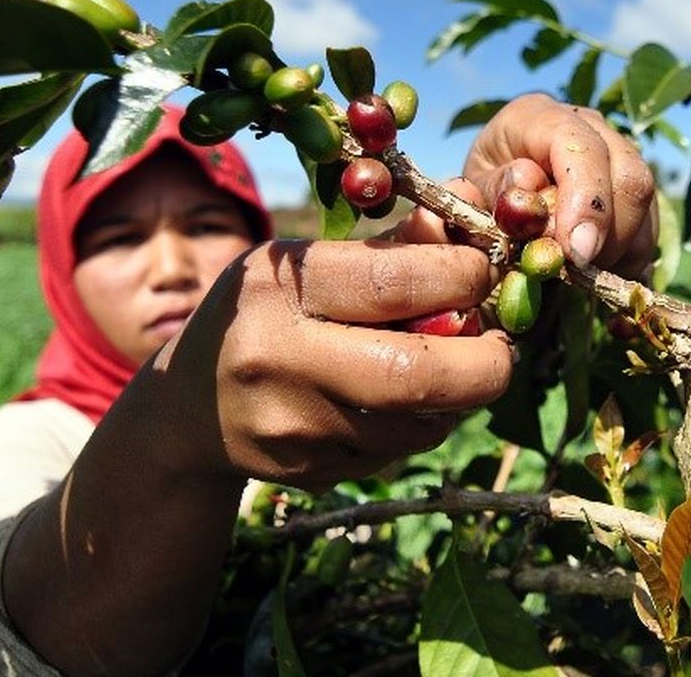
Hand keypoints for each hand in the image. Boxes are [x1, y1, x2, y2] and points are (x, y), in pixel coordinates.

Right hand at [147, 238, 512, 491]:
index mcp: (279, 290)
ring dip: (460, 396)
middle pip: (414, 372)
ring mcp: (293, 428)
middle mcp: (279, 361)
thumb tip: (473, 215)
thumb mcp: (306, 265)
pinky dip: (425, 423)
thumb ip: (389, 249)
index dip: (460, 277)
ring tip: (461, 365)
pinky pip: (399, 451)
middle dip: (484, 360)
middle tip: (502, 344)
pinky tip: (413, 401)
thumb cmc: (264, 315)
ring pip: (417, 423)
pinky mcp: (311, 474)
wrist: (188, 412)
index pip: (393, 283)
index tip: (483, 273)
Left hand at [397, 94, 656, 278]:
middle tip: (579, 271)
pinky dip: (630, 261)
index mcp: (540, 117)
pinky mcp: (633, 192)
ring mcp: (618, 156)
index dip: (586, 198)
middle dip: (609, 233)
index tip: (575, 251)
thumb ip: (494, 191)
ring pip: (645, 206)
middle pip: (629, 174)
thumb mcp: (472, 192)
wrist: (496, 192)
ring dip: (618, 250)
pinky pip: (649, 230)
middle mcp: (590, 127)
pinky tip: (600, 278)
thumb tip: (527, 186)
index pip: (581, 146)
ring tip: (579, 274)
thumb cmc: (482, 192)